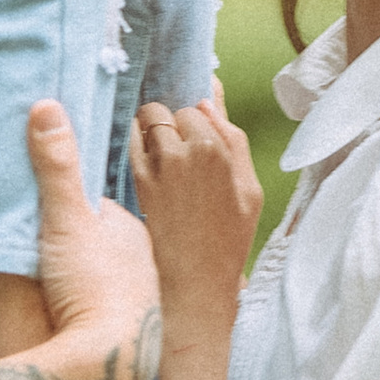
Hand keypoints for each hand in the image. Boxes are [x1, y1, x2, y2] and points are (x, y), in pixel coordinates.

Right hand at [30, 102, 156, 345]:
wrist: (107, 364)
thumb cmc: (89, 287)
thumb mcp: (65, 220)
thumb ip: (56, 166)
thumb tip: (46, 106)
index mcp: (132, 230)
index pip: (102, 209)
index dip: (79, 209)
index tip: (54, 213)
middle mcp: (145, 263)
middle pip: (111, 243)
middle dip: (91, 242)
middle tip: (56, 250)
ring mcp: (141, 300)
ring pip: (116, 278)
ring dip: (95, 278)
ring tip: (62, 285)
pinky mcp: (134, 336)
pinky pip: (114, 311)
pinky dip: (99, 309)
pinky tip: (77, 318)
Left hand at [131, 94, 263, 324]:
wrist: (196, 281)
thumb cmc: (228, 239)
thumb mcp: (248, 189)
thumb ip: (233, 139)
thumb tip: (208, 98)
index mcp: (219, 148)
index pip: (197, 108)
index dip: (194, 123)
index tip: (192, 136)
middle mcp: (187, 149)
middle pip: (171, 112)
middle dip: (173, 124)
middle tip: (177, 151)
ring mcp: (159, 164)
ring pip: (147, 122)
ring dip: (151, 131)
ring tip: (161, 159)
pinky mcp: (137, 180)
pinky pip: (131, 144)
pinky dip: (135, 146)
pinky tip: (146, 167)